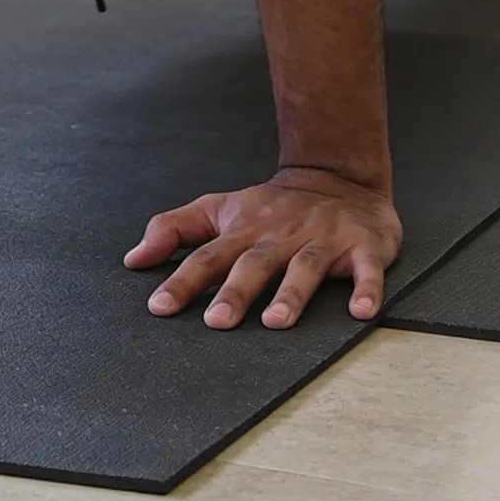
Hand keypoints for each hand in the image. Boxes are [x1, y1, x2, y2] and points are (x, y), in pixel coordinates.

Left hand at [124, 167, 401, 328]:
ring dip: (291, 294)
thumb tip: (133, 259)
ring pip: (305, 267)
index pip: (207, 256)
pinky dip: (366, 289)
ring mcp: (322, 240)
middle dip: (236, 291)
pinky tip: (360, 311)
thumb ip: (176, 229)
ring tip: (275, 322)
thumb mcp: (222, 209)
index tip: (159, 307)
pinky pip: (366, 269)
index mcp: (245, 231)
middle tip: (217, 321)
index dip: (183, 281)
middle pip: (255, 263)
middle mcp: (281, 236)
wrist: (339, 177)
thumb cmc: (273, 207)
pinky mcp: (362, 246)